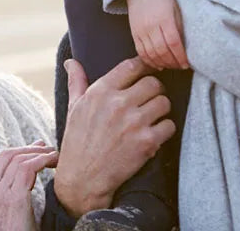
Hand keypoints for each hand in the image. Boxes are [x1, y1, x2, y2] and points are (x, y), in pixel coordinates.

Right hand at [0, 141, 58, 230]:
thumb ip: (13, 188)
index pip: (1, 160)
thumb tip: (30, 162)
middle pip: (9, 155)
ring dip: (40, 153)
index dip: (21, 150)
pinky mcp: (14, 199)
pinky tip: (53, 162)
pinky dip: (43, 160)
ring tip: (54, 156)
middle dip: (30, 148)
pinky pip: (28, 168)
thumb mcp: (7, 210)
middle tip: (47, 148)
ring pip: (20, 159)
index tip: (37, 148)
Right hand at [53, 57, 174, 216]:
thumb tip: (70, 61)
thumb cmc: (77, 141)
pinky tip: (155, 133)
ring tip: (154, 115)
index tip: (147, 71)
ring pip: (164, 102)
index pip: (132, 65)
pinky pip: (169, 126)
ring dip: (161, 109)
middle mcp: (119, 103)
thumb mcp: (73, 107)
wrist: (82, 180)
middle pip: (154, 82)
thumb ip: (76, 81)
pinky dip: (165, 129)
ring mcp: (134, 123)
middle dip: (155, 89)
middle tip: (151, 98)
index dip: (144, 66)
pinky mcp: (146, 143)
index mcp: (101, 91)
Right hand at [127, 0, 188, 69]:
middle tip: (180, 66)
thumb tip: (184, 46)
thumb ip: (179, 27)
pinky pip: (141, 52)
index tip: (186, 63)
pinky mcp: (134, 34)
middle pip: (162, 51)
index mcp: (164, 19)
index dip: (180, 56)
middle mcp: (151, 26)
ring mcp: (141, 31)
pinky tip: (157, 64)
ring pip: (151, 54)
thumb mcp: (175, 9)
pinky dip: (149, 61)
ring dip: (162, 63)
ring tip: (170, 65)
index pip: (173, 43)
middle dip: (172, 62)